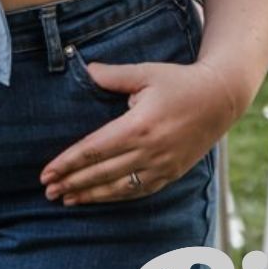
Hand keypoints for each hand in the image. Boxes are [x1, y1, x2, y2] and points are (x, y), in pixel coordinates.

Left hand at [39, 58, 242, 205]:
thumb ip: (113, 75)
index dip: (68, 163)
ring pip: (118, 188)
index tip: (46, 172)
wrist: (220, 100)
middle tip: (48, 190)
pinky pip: (138, 191)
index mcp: (139, 126)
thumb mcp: (146, 72)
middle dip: (72, 182)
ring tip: (66, 198)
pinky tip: (98, 198)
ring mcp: (162, 166)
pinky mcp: (171, 174)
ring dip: (90, 194)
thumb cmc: (179, 82)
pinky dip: (115, 197)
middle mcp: (150, 151)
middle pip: (102, 173)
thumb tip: (86, 70)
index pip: (94, 150)